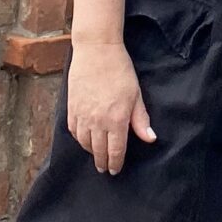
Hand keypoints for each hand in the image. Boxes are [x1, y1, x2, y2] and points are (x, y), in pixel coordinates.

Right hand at [65, 39, 154, 174]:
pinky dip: (79, 138)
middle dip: (102, 162)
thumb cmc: (120, 70)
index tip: (116, 170)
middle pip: (98, 151)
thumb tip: (150, 139)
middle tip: (105, 169)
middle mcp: (97, 121)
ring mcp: (82, 115)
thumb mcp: (136, 94)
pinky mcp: (71, 107)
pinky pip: (74, 130)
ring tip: (95, 155)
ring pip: (84, 143)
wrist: (96, 50)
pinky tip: (83, 139)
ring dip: (90, 152)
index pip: (115, 151)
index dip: (116, 163)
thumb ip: (140, 120)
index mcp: (116, 120)